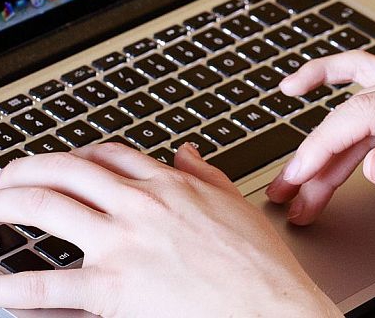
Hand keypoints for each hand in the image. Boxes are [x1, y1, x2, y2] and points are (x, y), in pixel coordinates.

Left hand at [0, 143, 340, 316]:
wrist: (269, 306)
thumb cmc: (257, 261)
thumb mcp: (236, 203)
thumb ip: (206, 172)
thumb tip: (187, 151)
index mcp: (169, 186)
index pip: (109, 156)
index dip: (78, 155)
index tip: (65, 163)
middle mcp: (140, 206)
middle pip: (67, 170)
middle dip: (27, 168)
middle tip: (8, 176)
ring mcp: (123, 243)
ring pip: (48, 207)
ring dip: (10, 202)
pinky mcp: (113, 288)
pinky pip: (48, 283)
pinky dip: (16, 284)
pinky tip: (1, 285)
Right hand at [267, 51, 374, 224]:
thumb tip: (373, 165)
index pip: (360, 117)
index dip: (322, 147)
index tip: (298, 175)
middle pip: (352, 116)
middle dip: (317, 157)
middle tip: (291, 190)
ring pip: (354, 105)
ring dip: (322, 141)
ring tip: (295, 169)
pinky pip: (365, 72)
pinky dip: (331, 77)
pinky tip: (303, 84)